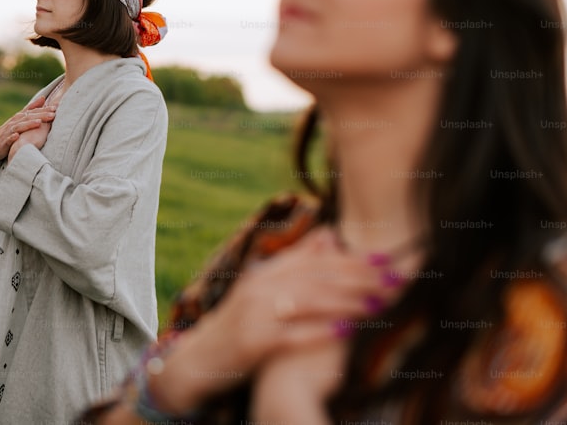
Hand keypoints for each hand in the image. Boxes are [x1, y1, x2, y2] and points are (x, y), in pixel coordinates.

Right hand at [0, 95, 55, 162]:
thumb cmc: (8, 132)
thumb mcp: (19, 120)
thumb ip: (30, 109)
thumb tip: (43, 98)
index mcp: (19, 118)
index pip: (32, 111)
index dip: (43, 109)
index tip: (55, 108)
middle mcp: (14, 123)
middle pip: (28, 117)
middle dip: (40, 115)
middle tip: (53, 114)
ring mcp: (8, 132)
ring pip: (19, 127)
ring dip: (28, 124)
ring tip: (38, 123)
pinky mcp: (3, 142)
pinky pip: (8, 139)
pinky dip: (12, 137)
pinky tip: (17, 136)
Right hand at [149, 228, 399, 413]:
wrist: (200, 358)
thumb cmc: (239, 323)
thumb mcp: (262, 287)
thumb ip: (294, 263)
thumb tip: (327, 232)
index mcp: (263, 272)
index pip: (312, 260)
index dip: (349, 259)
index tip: (382, 259)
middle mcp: (258, 287)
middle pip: (314, 277)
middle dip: (356, 278)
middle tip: (390, 280)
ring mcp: (254, 313)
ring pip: (306, 301)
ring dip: (345, 302)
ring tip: (376, 304)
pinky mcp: (254, 341)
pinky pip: (292, 334)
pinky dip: (319, 331)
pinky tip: (344, 331)